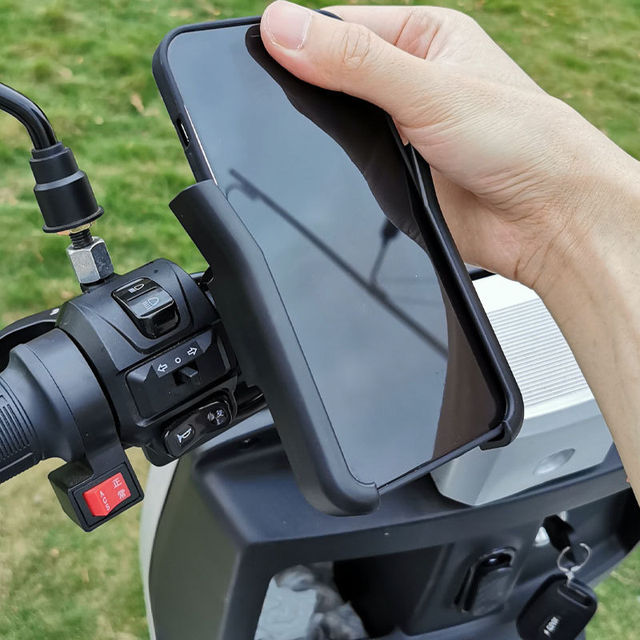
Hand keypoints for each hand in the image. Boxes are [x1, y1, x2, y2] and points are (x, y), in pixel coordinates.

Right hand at [260, 2, 639, 295]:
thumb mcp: (428, 88)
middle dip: (306, 81)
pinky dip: (330, 162)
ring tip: (293, 129)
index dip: (301, 35)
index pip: (343, 24)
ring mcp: (399, 129)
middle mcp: (410, 81)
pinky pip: (348, 161)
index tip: (262, 45)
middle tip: (272, 93)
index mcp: (425, 38)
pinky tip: (319, 162)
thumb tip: (283, 27)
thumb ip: (355, 61)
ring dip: (319, 125)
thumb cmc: (518, 140)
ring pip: (337, 119)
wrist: (544, 219)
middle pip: (334, 71)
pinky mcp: (393, 172)